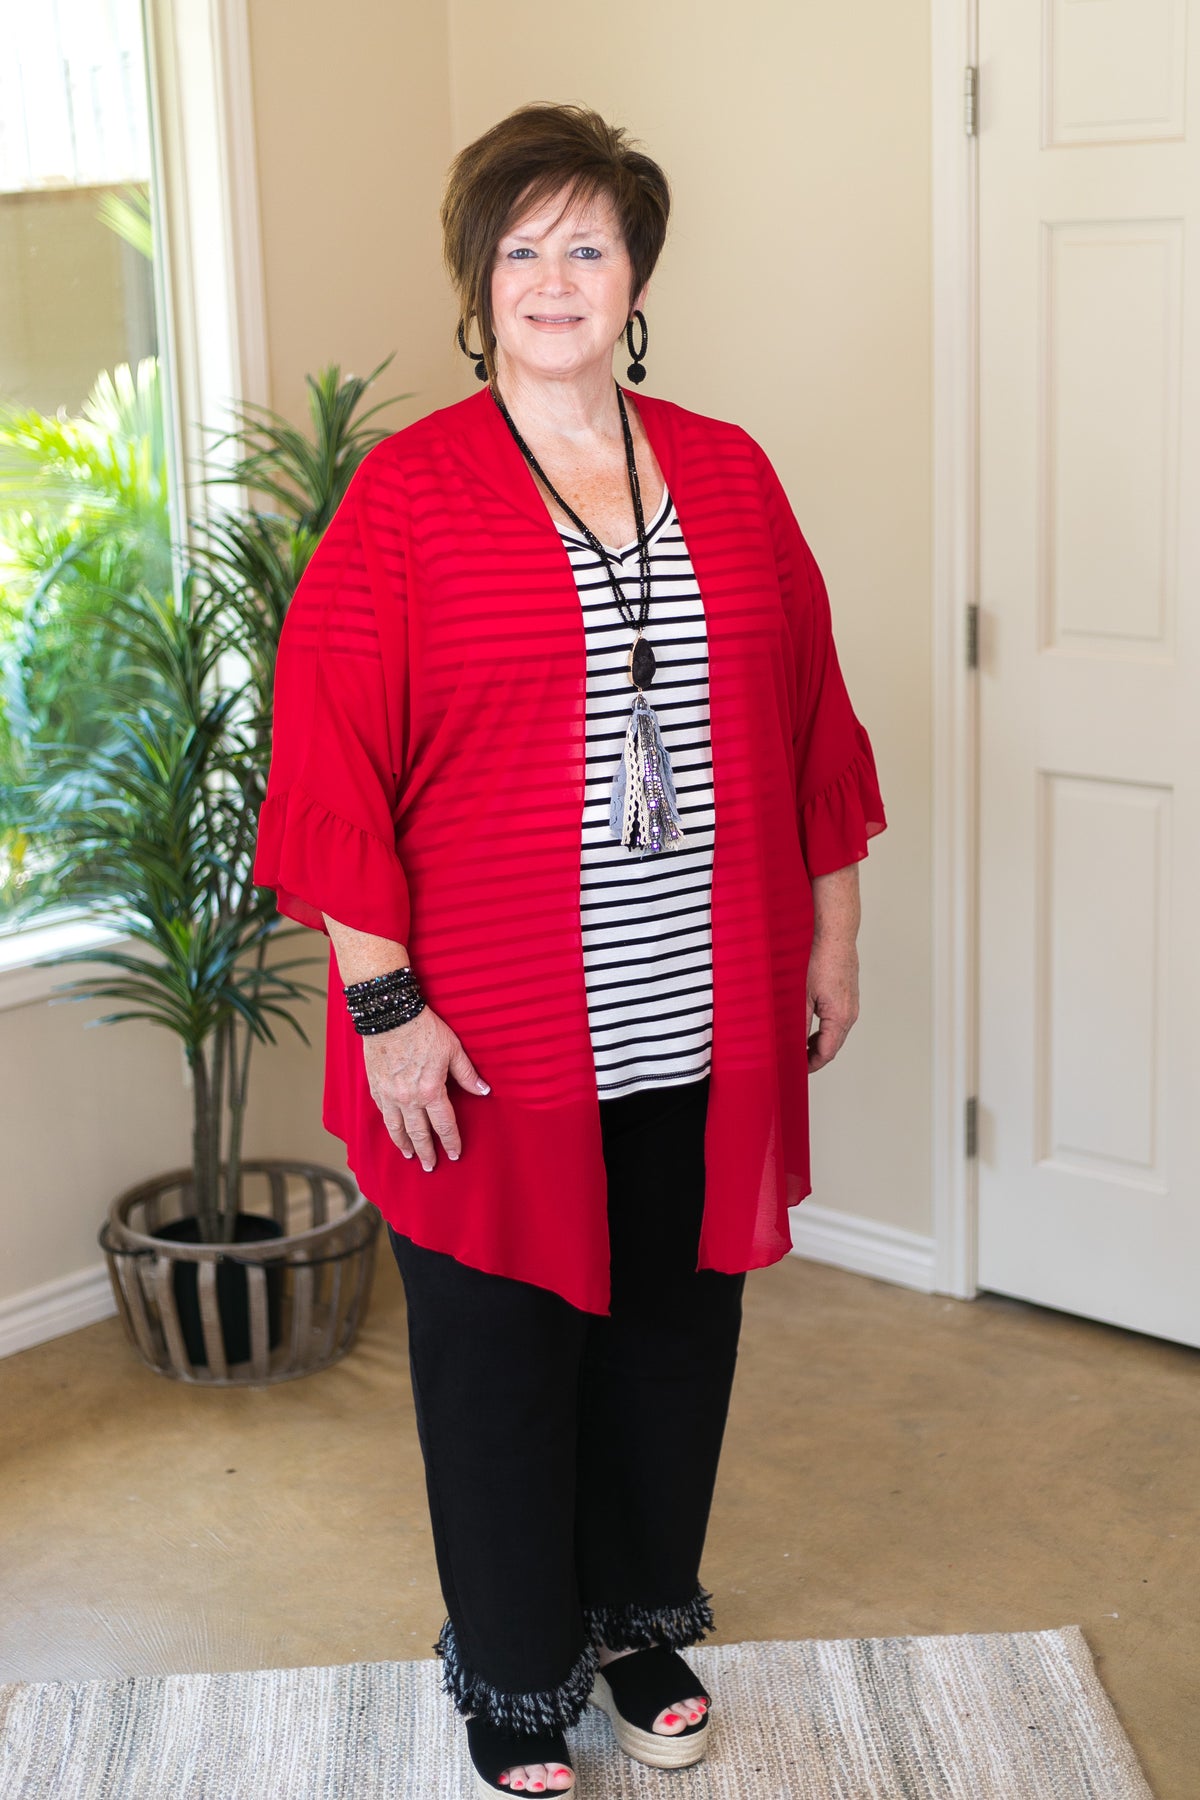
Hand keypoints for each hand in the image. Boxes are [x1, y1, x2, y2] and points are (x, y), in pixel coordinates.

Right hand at [361, 1007, 488, 1170]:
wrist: (390, 1015)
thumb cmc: (424, 1029)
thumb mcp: (453, 1049)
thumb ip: (468, 1074)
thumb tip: (484, 1091)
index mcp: (431, 1091)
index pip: (444, 1125)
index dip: (451, 1142)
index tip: (454, 1155)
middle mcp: (409, 1099)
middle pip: (419, 1134)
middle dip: (426, 1152)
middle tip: (430, 1166)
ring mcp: (389, 1094)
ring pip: (396, 1128)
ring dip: (404, 1144)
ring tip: (409, 1155)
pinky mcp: (375, 1086)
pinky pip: (382, 1112)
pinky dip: (388, 1124)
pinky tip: (392, 1129)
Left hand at [806, 933, 859, 1072]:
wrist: (836, 937)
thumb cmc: (821, 961)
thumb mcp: (803, 996)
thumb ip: (799, 1024)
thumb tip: (794, 1044)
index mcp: (840, 1017)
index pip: (827, 1053)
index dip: (812, 1064)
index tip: (798, 1069)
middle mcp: (850, 1014)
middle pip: (833, 1046)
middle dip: (815, 1056)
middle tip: (796, 1060)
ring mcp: (852, 1006)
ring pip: (836, 1034)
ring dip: (820, 1043)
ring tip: (800, 1045)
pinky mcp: (849, 997)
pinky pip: (839, 1021)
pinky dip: (826, 1030)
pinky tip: (811, 1026)